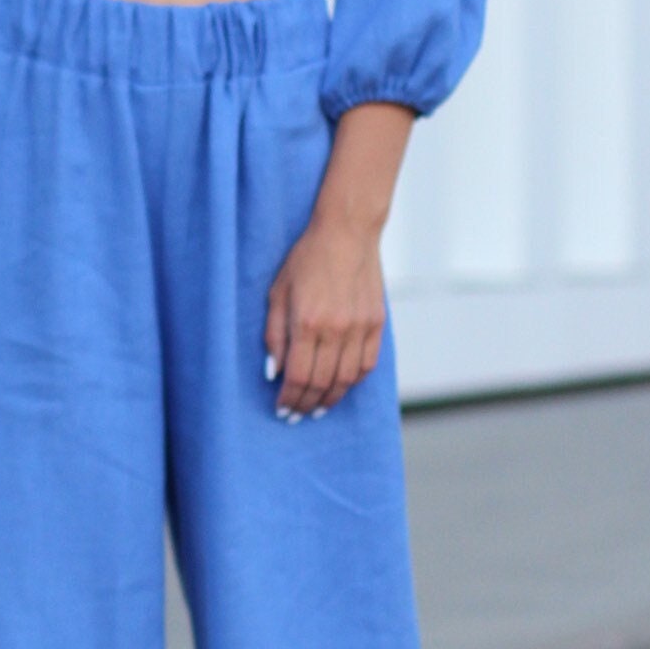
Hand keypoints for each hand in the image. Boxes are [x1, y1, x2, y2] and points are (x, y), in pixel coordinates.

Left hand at [263, 100, 413, 416]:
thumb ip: (274, 334)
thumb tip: (273, 372)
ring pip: (346, 379)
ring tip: (318, 407)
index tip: (282, 409)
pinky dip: (353, 381)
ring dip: (330, 399)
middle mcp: (335, 330)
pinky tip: (341, 386)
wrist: (346, 233)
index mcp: (307, 323)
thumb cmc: (306, 260)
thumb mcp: (277, 292)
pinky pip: (367, 365)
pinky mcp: (376, 323)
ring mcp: (360, 328)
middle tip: (297, 414)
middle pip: (321, 383)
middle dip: (306, 404)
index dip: (289, 399)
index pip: (298, 376)